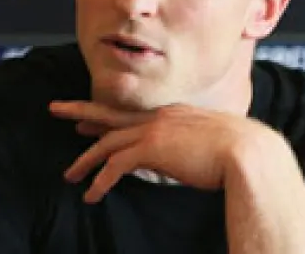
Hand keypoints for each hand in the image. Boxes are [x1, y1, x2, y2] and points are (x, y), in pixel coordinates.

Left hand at [48, 100, 279, 202]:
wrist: (248, 152)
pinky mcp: (151, 148)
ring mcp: (154, 130)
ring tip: (69, 175)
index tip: (88, 118)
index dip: (108, 116)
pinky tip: (92, 195)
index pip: (132, 114)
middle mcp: (159, 117)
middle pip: (110, 113)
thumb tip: (187, 159)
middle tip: (56, 109)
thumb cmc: (240, 153)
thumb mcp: (212, 143)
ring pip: (107, 142)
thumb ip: (193, 145)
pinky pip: (115, 165)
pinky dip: (100, 181)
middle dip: (80, 111)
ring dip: (85, 160)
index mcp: (174, 113)